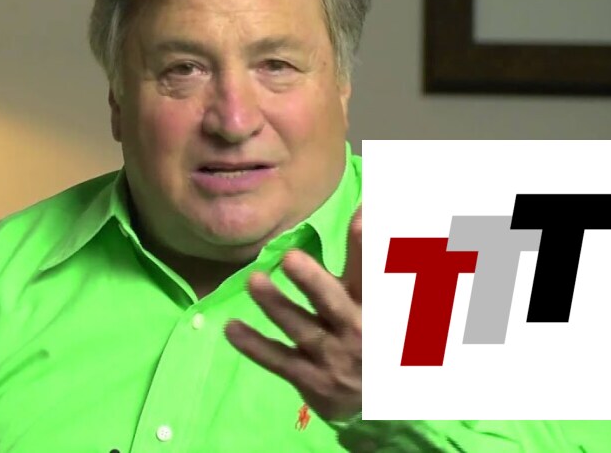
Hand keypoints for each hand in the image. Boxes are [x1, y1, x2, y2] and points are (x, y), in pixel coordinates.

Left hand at [224, 208, 362, 421]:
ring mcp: (332, 357)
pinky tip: (231, 328)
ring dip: (277, 306)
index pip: (373, 271)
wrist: (378, 403)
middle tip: (291, 257)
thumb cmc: (375, 336)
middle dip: (313, 281)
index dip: (368, 246)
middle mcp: (355, 330)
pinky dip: (255, 346)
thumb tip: (367, 208)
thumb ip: (368, 258)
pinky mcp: (311, 379)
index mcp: (374, 305)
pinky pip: (279, 361)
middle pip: (333, 302)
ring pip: (302, 329)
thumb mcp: (379, 299)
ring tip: (253, 280)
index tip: (361, 215)